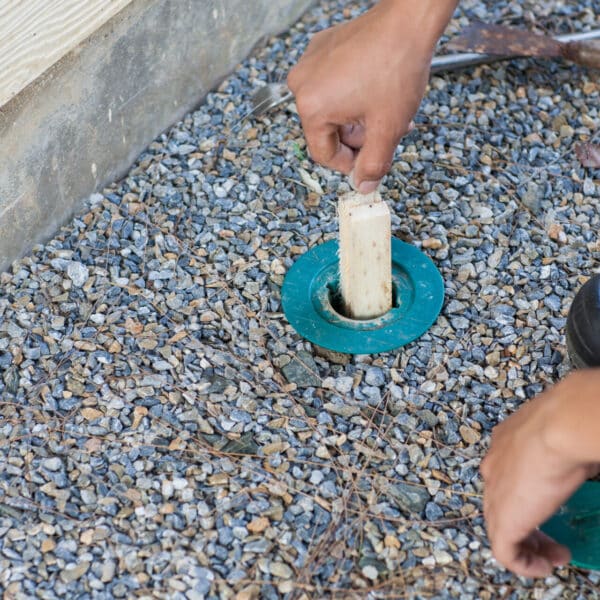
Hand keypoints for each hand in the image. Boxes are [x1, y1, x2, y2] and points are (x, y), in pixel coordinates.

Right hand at [287, 0, 456, 192]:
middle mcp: (302, 84)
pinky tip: (375, 90)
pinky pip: (332, 84)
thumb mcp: (387, 128)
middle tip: (382, 133)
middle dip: (356, 137)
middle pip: (326, 130)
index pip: (323, 153)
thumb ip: (373, 164)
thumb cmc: (396, 68)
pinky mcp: (322, 48)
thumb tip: (362, 185)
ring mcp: (310, 63)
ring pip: (332, 108)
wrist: (408, 21)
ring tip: (384, 111)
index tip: (367, 162)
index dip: (348, 164)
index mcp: (311, 107)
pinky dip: (352, 93)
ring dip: (357, 117)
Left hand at [481, 372, 599, 576]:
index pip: (506, 476)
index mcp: (505, 445)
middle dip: (528, 526)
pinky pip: (505, 552)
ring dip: (529, 548)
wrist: (561, 427)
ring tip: (554, 558)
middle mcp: (493, 467)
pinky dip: (524, 564)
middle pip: (500, 504)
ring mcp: (495, 493)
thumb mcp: (563, 436)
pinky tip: (544, 567)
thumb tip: (584, 457)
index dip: (528, 496)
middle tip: (555, 541)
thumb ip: (562, 451)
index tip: (553, 507)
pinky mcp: (503, 519)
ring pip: (501, 529)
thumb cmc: (569, 425)